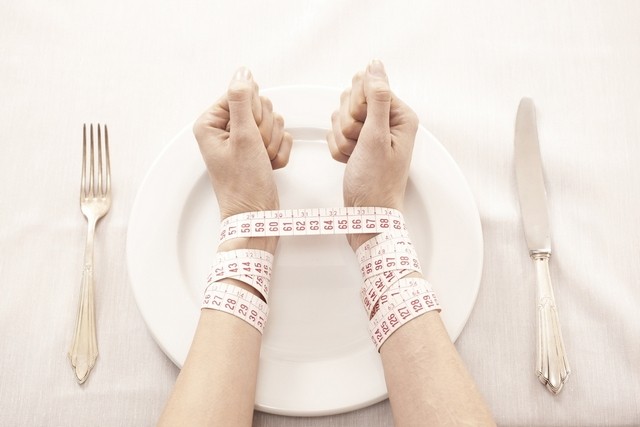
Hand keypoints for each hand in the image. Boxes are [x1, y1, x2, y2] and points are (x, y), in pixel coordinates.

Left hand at [193, 67, 292, 252]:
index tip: (249, 134)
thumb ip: (242, 100)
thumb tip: (242, 72)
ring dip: (274, 143)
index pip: (242, 93)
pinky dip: (279, 153)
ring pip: (273, 121)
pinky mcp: (259, 150)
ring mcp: (243, 140)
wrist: (257, 216)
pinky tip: (270, 167)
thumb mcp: (243, 137)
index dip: (252, 112)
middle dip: (265, 130)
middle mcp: (225, 129)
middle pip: (259, 106)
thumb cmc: (244, 183)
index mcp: (211, 123)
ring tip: (262, 162)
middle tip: (256, 151)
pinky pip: (281, 137)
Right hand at [327, 60, 418, 249]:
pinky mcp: (358, 144)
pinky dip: (338, 149)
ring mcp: (371, 133)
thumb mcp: (376, 137)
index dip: (358, 107)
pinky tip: (349, 162)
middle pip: (352, 100)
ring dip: (341, 139)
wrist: (366, 215)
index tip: (364, 128)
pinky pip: (335, 133)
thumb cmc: (376, 182)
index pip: (367, 86)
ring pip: (340, 117)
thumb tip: (375, 65)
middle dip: (348, 124)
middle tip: (360, 146)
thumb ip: (376, 97)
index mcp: (400, 115)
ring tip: (355, 157)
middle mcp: (387, 121)